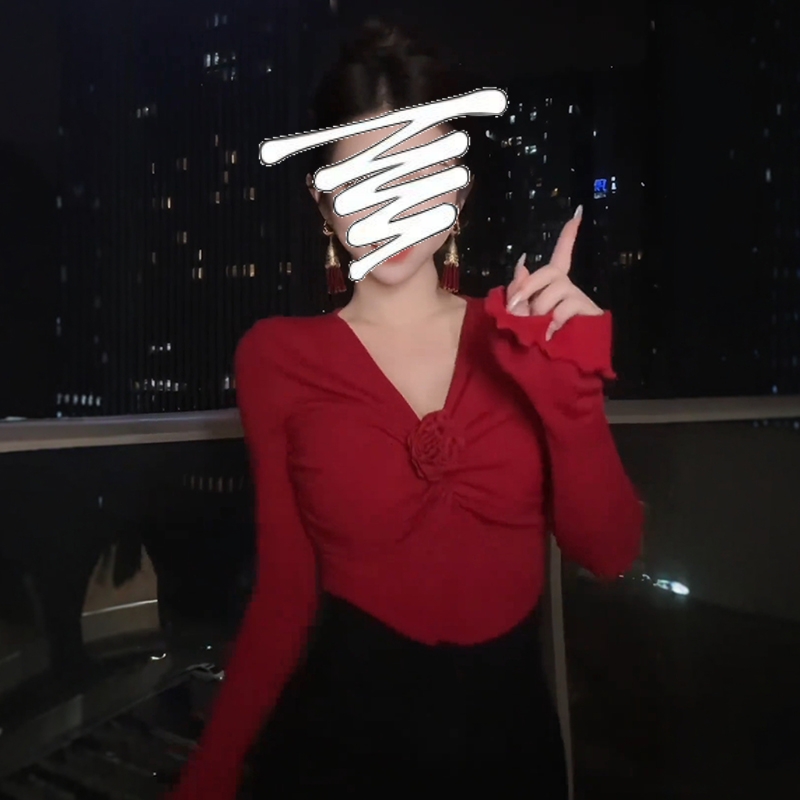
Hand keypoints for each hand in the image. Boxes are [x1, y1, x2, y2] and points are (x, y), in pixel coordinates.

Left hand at [505, 206, 603, 340]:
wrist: (556, 369)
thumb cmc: (534, 343)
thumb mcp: (518, 316)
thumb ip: (518, 291)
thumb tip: (523, 262)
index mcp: (553, 286)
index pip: (562, 254)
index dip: (569, 235)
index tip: (579, 213)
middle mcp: (569, 288)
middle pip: (551, 271)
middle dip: (529, 287)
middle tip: (516, 307)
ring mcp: (580, 300)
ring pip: (556, 290)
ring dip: (539, 310)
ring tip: (536, 329)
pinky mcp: (589, 314)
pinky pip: (567, 307)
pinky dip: (553, 320)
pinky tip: (549, 333)